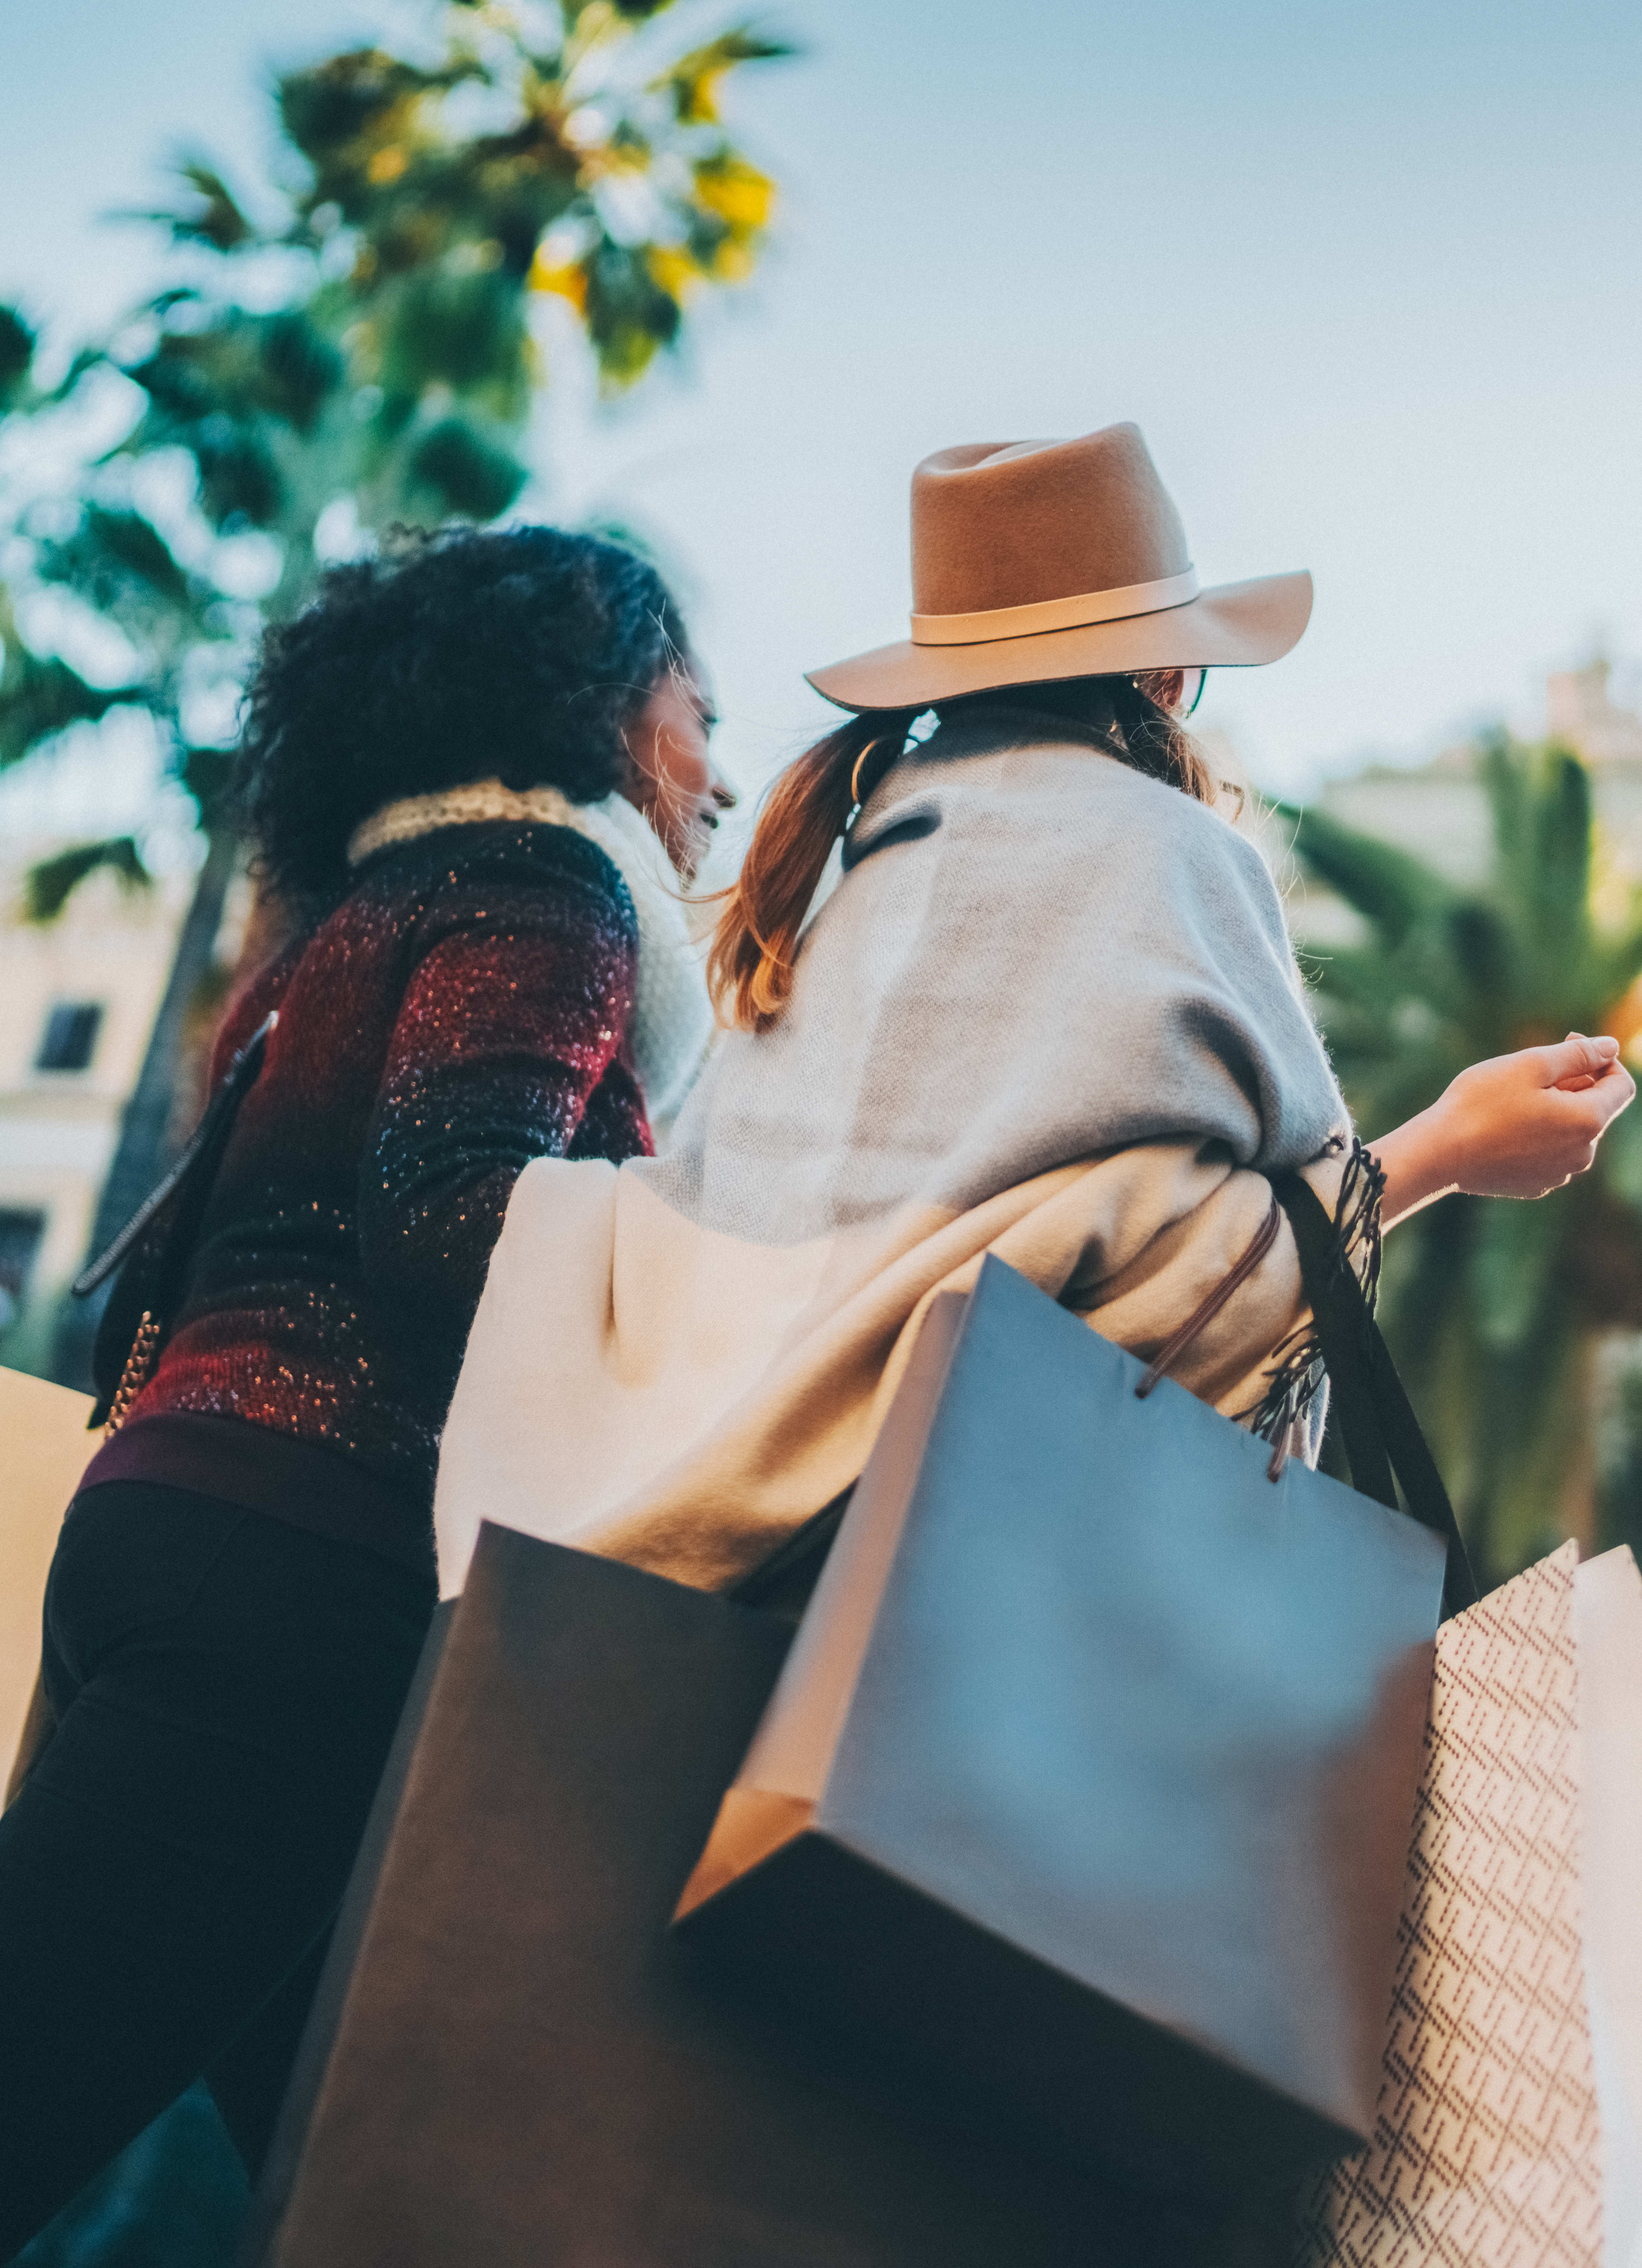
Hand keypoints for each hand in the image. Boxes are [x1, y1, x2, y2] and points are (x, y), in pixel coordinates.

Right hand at [1373, 1034, 1636, 1227]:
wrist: (1438, 1155)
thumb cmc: (1480, 1105)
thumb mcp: (1530, 1065)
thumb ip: (1578, 1054)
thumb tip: (1612, 1046)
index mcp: (1588, 1121)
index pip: (1622, 1085)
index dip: (1602, 1058)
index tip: (1568, 1042)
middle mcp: (1582, 1154)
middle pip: (1595, 1107)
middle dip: (1574, 1082)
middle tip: (1531, 1066)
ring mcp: (1559, 1174)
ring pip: (1570, 1131)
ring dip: (1554, 1108)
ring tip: (1512, 1098)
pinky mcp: (1535, 1185)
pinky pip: (1548, 1152)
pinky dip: (1536, 1133)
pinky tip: (1503, 1125)